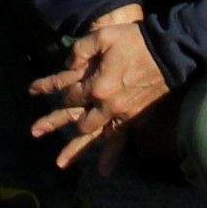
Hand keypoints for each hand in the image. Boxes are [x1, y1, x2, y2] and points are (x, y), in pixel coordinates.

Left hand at [28, 8, 170, 171]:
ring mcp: (122, 115)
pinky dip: (111, 157)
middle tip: (34, 131)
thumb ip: (81, 50)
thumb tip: (68, 64)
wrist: (171, 55)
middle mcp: (107, 106)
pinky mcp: (135, 120)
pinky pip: (120, 141)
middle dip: (54, 123)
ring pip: (94, 137)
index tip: (57, 89)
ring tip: (60, 164)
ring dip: (75, 150)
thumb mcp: (103, 36)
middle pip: (76, 119)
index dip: (60, 90)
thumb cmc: (136, 42)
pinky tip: (103, 172)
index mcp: (98, 86)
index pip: (70, 95)